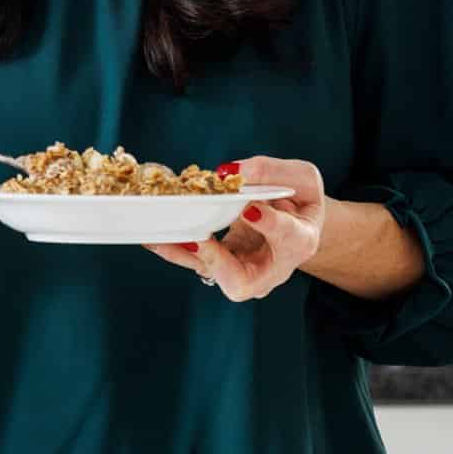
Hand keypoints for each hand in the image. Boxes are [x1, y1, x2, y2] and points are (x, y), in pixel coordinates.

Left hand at [143, 156, 325, 300]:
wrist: (296, 223)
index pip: (289, 238)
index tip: (250, 210)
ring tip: (157, 236)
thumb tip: (228, 172)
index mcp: (300, 240)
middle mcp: (270, 268)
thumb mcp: (298, 177)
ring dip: (182, 254)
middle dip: (216, 263)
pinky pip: (194, 260)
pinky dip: (173, 247)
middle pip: (242, 282)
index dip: (270, 225)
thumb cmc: (300, 200)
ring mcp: (243, 272)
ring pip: (210, 274)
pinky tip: (152, 232)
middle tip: (197, 239)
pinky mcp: (220, 265)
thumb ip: (268, 171)